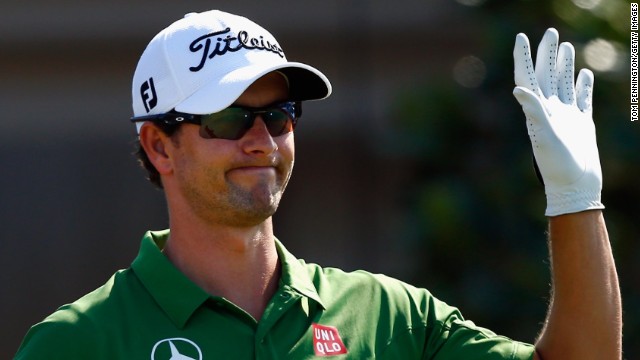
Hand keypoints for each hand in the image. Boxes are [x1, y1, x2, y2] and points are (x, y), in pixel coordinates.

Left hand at [512, 28, 603, 215]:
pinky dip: (583, 86)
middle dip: (547, 53)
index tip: (521, 37)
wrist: (575, 186)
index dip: (523, 57)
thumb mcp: (543, 137)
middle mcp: (549, 110)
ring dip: (563, 65)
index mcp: (537, 110)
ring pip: (564, 83)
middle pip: (546, 75)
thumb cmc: (557, 166)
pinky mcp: (582, 124)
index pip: (527, 77)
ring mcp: (566, 116)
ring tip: (565, 46)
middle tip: (550, 32)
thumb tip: (518, 88)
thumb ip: (533, 111)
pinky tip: (584, 74)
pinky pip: (582, 99)